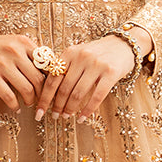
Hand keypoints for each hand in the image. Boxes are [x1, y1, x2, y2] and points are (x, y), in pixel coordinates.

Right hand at [0, 33, 44, 110]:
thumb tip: (48, 70)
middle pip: (38, 78)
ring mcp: (2, 64)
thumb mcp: (12, 42)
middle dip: (42, 93)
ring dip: (30, 100)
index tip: (50, 87)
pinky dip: (15, 105)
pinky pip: (8, 96)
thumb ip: (28, 53)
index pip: (46, 63)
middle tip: (40, 99)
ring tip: (28, 103)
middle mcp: (14, 51)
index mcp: (23, 42)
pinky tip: (16, 108)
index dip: (51, 78)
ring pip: (26, 89)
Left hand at [35, 28, 151, 120]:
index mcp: (69, 53)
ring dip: (70, 108)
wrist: (123, 44)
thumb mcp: (78, 55)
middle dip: (57, 106)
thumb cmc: (97, 54)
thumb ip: (65, 68)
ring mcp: (97, 64)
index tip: (38, 111)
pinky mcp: (111, 72)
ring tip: (66, 116)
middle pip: (64, 88)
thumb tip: (48, 94)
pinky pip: (97, 96)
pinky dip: (88, 109)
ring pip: (78, 93)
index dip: (44, 98)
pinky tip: (82, 117)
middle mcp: (81, 57)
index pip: (52, 79)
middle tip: (54, 116)